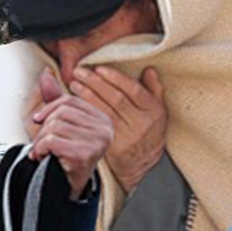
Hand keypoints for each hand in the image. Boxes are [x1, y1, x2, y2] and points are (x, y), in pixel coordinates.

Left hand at [29, 69, 113, 199]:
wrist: (66, 185)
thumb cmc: (64, 154)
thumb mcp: (58, 124)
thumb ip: (54, 100)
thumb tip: (46, 75)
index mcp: (101, 118)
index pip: (69, 101)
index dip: (48, 108)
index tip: (38, 120)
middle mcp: (104, 128)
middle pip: (61, 113)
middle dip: (44, 127)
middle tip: (42, 142)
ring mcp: (97, 141)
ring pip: (55, 126)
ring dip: (41, 140)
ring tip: (44, 150)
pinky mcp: (85, 154)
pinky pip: (52, 141)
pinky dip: (40, 149)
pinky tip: (42, 157)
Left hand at [70, 66, 166, 193]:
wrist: (141, 161)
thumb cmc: (147, 130)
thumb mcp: (156, 110)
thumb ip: (153, 89)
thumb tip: (149, 70)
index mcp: (154, 111)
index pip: (134, 90)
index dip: (116, 78)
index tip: (99, 69)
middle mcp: (142, 124)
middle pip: (116, 99)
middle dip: (95, 83)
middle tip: (80, 72)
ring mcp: (127, 136)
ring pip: (105, 111)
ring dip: (87, 95)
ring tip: (75, 84)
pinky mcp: (113, 146)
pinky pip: (97, 125)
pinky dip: (86, 112)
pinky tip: (75, 102)